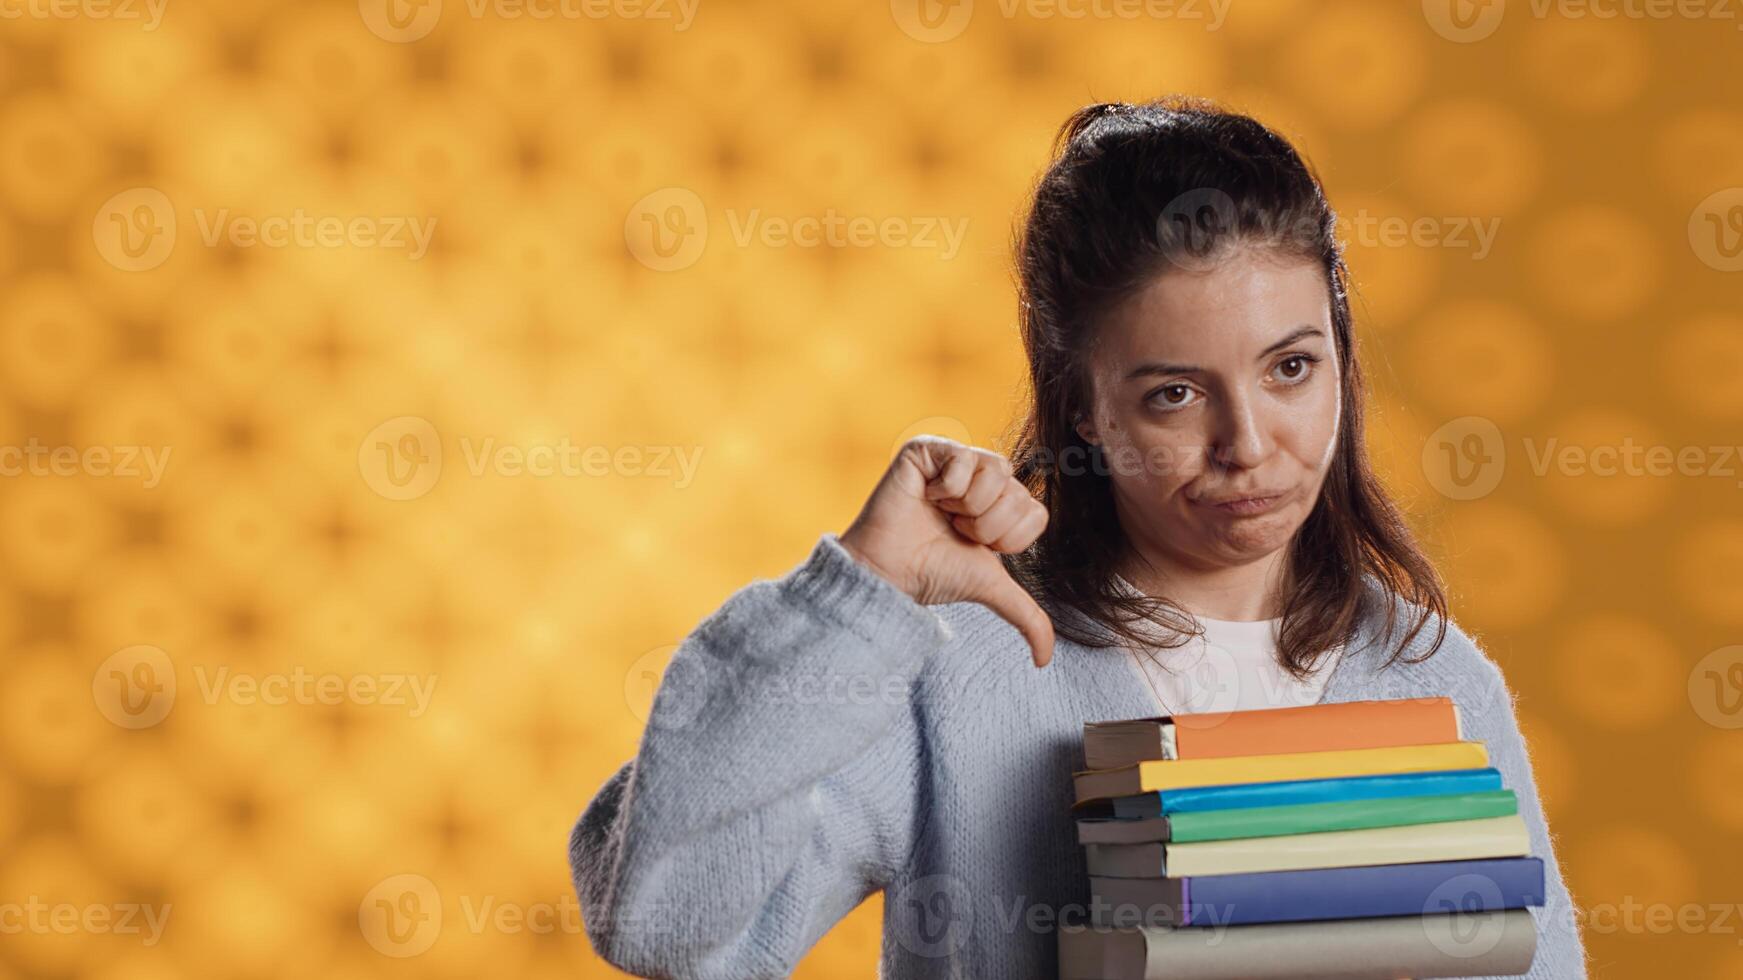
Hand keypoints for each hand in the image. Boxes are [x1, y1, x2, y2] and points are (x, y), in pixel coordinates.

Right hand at [839, 435, 1055, 666]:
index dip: (1008, 537)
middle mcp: (982, 476)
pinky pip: (964, 457)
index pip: (1035, 511)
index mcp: (1002, 502)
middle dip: (987, 524)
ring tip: (940, 513)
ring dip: (968, 506)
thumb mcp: (991, 589)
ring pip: (996, 471)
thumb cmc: (934, 575)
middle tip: (954, 530)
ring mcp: (956, 458)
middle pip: (1018, 491)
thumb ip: (1027, 617)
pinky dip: (947, 488)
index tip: (977, 547)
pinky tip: (926, 497)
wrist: (891, 571)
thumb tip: (1044, 662)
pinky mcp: (929, 446)